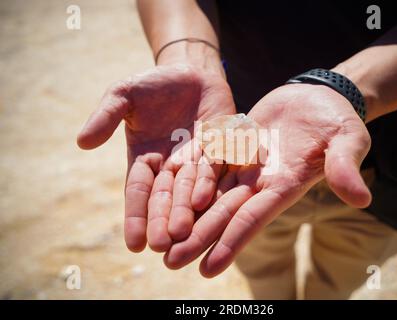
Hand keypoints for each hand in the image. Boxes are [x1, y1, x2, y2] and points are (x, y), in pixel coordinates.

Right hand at [77, 64, 234, 252]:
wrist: (191, 72)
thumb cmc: (154, 85)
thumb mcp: (123, 94)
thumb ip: (106, 116)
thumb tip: (82, 143)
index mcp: (145, 159)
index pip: (138, 192)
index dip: (135, 216)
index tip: (134, 243)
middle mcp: (170, 166)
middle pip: (165, 198)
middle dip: (163, 222)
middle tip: (162, 246)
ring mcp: (195, 160)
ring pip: (190, 191)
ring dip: (186, 212)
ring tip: (182, 234)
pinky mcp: (219, 150)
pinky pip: (214, 169)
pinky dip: (208, 184)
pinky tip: (203, 201)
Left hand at [163, 83, 371, 276]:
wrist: (317, 96)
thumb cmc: (337, 119)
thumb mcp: (347, 139)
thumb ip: (346, 166)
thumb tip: (361, 198)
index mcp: (285, 184)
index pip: (254, 218)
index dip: (232, 242)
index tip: (208, 267)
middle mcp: (260, 181)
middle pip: (224, 213)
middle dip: (198, 238)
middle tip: (170, 262)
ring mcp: (245, 164)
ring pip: (209, 192)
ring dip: (187, 214)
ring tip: (161, 237)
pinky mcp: (233, 144)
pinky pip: (206, 162)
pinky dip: (187, 179)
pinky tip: (163, 194)